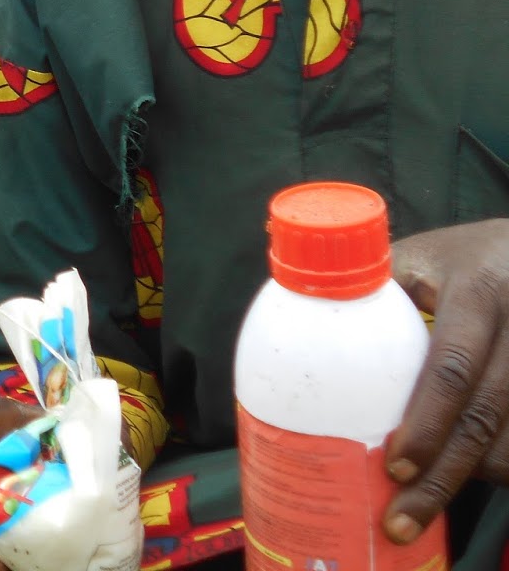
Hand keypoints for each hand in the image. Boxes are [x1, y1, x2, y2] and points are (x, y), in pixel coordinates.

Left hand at [385, 220, 508, 542]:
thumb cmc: (458, 260)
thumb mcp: (417, 259)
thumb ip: (370, 288)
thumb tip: (290, 327)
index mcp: (478, 290)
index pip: (450, 366)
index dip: (424, 422)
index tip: (394, 466)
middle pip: (485, 415)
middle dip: (442, 476)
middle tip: (400, 517)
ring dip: (471, 478)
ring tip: (424, 509)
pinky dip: (499, 465)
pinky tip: (469, 479)